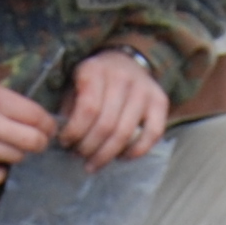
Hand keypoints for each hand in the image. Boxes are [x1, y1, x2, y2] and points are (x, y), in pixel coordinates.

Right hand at [0, 80, 57, 190]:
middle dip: (38, 144)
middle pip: (32, 139)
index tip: (48, 130)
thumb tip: (41, 121)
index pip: (35, 114)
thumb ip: (6, 103)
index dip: (48, 125)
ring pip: (16, 158)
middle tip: (35, 145)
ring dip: (13, 156)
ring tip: (0, 150)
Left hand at [57, 50, 171, 168]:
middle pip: (107, 125)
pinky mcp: (160, 101)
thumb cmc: (95, 81)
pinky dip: (135, 151)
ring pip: (126, 133)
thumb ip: (70, 111)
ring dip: (107, 154)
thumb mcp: (75, 86)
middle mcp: (122, 77)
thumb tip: (67, 141)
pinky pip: (152, 134)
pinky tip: (120, 157)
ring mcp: (144, 89)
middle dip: (89, 148)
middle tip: (79, 156)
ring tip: (94, 163)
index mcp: (96, 70)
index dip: (75, 132)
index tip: (65, 143)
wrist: (125, 61)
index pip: (88, 109)